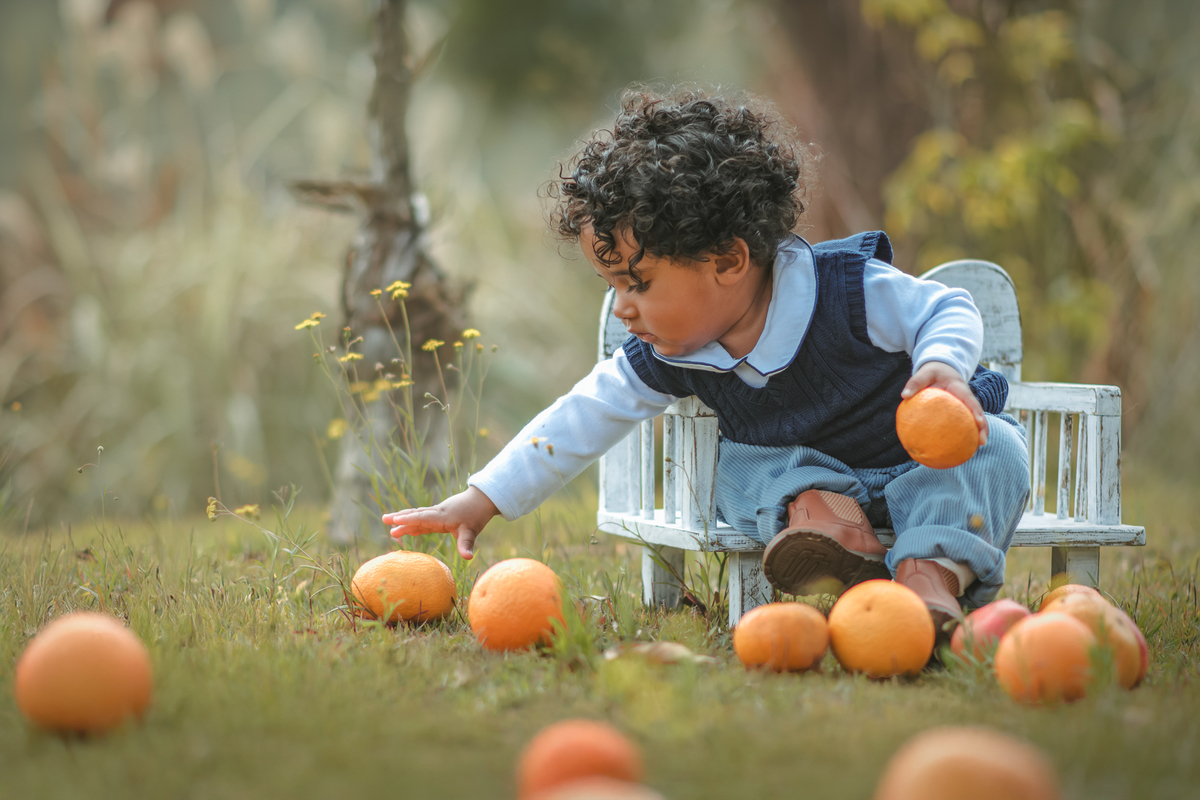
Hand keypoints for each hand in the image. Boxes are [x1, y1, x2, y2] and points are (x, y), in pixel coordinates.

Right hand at [381, 486, 499, 559]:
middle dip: (400, 518)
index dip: (408, 520)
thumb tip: (468, 558)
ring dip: (404, 519)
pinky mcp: (440, 516)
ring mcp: (437, 514)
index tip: (394, 520)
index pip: (422, 518)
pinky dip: (414, 523)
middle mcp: (437, 513)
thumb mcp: (472, 531)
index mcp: (442, 517)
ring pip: (418, 516)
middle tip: (384, 519)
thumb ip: (467, 544)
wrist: (482, 499)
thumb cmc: (476, 515)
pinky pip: (423, 520)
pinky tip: (407, 529)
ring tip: (388, 522)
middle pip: (416, 515)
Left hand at [901, 361, 988, 446]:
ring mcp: (965, 406)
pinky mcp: (961, 411)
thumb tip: (904, 395)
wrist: (941, 370)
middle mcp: (966, 398)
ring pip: (974, 420)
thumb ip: (916, 382)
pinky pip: (963, 423)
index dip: (976, 412)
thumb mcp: (925, 373)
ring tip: (975, 449)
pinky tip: (957, 448)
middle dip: (982, 427)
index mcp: (960, 388)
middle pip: (978, 413)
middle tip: (982, 442)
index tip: (979, 422)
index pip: (970, 400)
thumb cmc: (933, 372)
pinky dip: (963, 434)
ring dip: (977, 434)